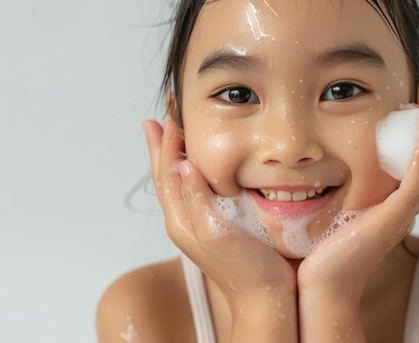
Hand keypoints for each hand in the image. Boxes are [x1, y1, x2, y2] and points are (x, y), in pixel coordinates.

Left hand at [143, 119, 295, 307]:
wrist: (264, 297)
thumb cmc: (246, 270)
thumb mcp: (218, 232)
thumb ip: (198, 199)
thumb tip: (183, 166)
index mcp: (182, 221)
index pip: (167, 175)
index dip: (166, 146)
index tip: (169, 121)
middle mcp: (186, 220)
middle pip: (165, 177)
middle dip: (159, 149)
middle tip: (154, 123)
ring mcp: (200, 223)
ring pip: (178, 183)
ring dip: (172, 157)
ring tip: (169, 138)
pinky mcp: (216, 224)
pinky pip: (195, 190)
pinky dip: (192, 171)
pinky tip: (199, 166)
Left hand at [296, 107, 418, 340]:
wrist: (320, 284)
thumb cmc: (322, 252)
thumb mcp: (333, 212)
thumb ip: (336, 192)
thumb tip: (318, 170)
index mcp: (388, 209)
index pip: (411, 171)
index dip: (413, 143)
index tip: (406, 117)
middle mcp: (398, 213)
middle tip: (418, 111)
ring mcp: (397, 218)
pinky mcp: (391, 222)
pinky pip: (412, 189)